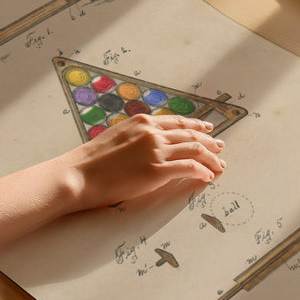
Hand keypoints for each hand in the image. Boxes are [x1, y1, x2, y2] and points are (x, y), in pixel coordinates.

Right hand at [60, 114, 226, 209]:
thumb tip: (149, 145)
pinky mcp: (157, 171)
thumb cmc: (91, 161)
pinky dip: (202, 172)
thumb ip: (136, 137)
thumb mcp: (116, 137)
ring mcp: (156, 151)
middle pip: (191, 135)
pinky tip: (207, 177)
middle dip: (210, 142)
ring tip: (220, 165)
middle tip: (221, 147)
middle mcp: (152, 133)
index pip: (177, 122)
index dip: (196, 126)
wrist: (79, 174)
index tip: (207, 130)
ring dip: (211, 158)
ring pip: (195, 150)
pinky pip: (189, 168)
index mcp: (142, 122)